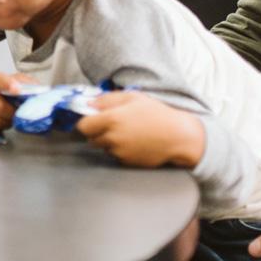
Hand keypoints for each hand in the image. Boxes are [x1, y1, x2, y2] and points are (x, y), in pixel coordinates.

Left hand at [75, 90, 204, 167]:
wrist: (177, 136)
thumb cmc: (156, 113)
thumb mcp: (132, 97)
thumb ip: (106, 99)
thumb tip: (89, 104)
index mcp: (112, 119)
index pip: (83, 126)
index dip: (85, 122)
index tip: (92, 119)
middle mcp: (113, 138)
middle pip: (91, 138)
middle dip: (97, 131)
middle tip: (112, 124)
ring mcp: (120, 152)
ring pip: (103, 147)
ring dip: (109, 141)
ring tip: (127, 132)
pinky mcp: (127, 162)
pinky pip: (116, 155)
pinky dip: (120, 150)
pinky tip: (134, 142)